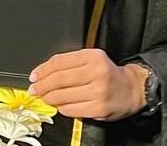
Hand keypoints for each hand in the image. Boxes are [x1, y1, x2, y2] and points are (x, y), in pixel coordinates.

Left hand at [28, 50, 148, 121]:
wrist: (132, 89)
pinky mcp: (98, 108)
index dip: (42, 70)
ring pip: (62, 96)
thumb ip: (69, 62)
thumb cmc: (108, 74)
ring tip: (45, 97)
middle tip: (34, 89)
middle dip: (42, 86)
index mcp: (93, 57)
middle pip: (58, 80)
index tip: (34, 76)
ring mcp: (98, 92)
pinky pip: (71, 109)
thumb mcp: (91, 59)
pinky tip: (61, 105)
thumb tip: (42, 73)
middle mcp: (97, 73)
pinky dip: (62, 108)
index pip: (59, 62)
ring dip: (49, 98)